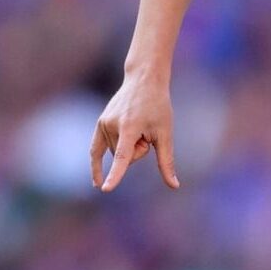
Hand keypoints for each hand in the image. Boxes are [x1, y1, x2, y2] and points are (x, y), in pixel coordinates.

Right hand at [90, 75, 179, 191]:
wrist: (144, 80)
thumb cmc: (158, 106)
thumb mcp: (165, 132)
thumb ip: (166, 161)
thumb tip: (174, 186)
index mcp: (130, 127)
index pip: (122, 157)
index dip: (115, 174)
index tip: (106, 189)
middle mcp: (112, 125)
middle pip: (126, 158)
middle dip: (138, 151)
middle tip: (147, 129)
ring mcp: (103, 124)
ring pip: (116, 154)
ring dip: (128, 146)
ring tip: (137, 124)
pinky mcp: (100, 123)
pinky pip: (96, 150)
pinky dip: (97, 165)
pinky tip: (96, 183)